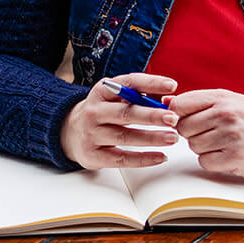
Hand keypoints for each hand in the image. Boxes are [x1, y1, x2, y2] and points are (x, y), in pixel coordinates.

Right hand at [61, 72, 179, 170]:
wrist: (70, 132)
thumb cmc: (103, 112)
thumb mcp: (115, 98)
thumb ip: (138, 97)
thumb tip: (169, 101)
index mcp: (102, 91)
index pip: (128, 83)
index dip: (151, 83)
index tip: (172, 86)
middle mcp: (94, 111)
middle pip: (126, 113)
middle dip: (152, 115)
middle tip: (173, 118)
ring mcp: (91, 133)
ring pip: (125, 137)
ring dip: (152, 138)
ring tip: (172, 137)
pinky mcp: (93, 155)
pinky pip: (121, 158)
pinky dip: (143, 159)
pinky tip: (160, 157)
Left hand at [169, 89, 243, 179]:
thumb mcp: (230, 100)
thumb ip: (200, 101)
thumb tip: (167, 103)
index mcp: (222, 98)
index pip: (181, 105)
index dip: (177, 114)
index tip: (185, 118)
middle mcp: (225, 116)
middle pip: (183, 128)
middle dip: (192, 133)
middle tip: (210, 132)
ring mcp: (230, 138)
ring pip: (193, 146)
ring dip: (203, 148)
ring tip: (222, 143)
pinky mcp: (234, 159)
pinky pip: (204, 162)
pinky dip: (212, 161)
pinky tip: (227, 154)